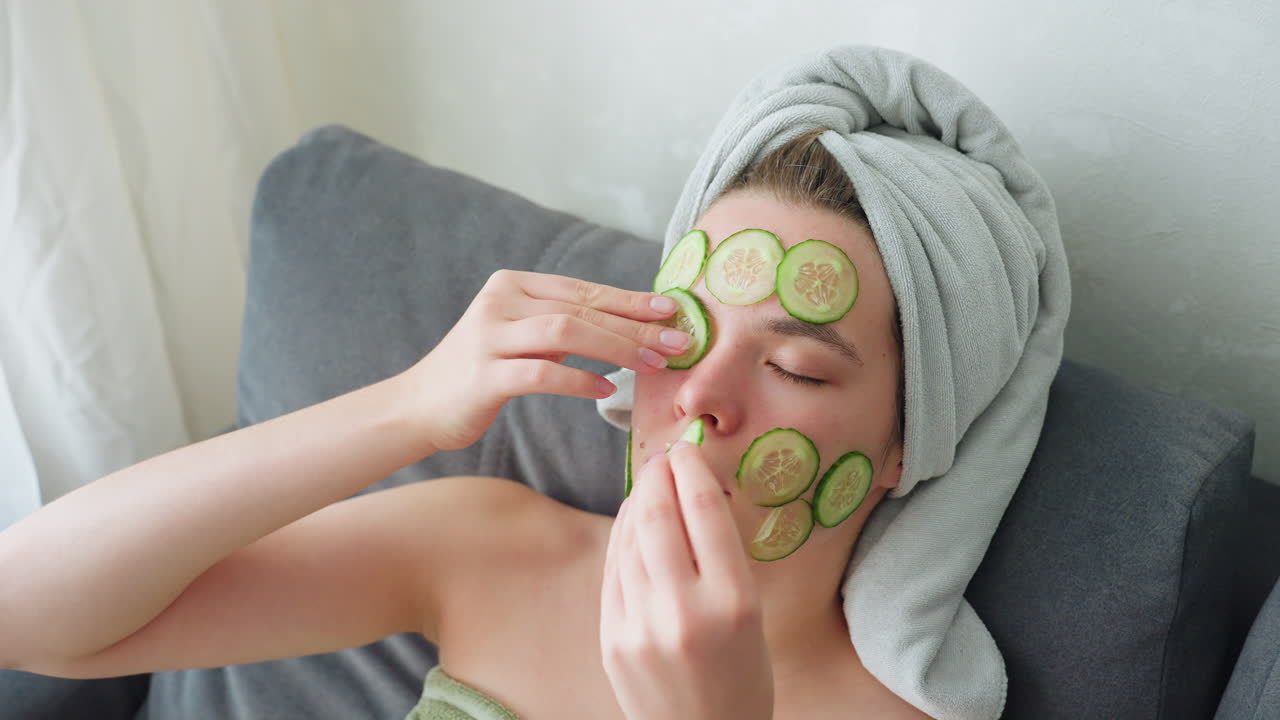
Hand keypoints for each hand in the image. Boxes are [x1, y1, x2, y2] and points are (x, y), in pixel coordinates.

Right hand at [405, 269, 686, 451]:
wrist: (418, 407)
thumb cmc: (481, 374)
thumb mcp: (521, 338)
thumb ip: (563, 324)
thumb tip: (630, 325)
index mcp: (512, 285)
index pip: (583, 289)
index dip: (629, 299)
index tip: (671, 310)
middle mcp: (500, 302)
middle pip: (580, 308)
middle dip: (634, 325)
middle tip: (676, 341)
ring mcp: (488, 337)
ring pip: (565, 332)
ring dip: (616, 347)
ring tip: (652, 364)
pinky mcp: (483, 376)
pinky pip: (542, 373)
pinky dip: (579, 380)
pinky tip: (606, 389)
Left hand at [600, 441, 773, 719]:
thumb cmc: (742, 677)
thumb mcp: (753, 616)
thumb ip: (720, 559)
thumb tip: (689, 493)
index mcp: (734, 602)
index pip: (704, 511)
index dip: (690, 470)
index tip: (686, 450)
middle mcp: (685, 611)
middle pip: (658, 518)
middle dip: (657, 477)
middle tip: (662, 458)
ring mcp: (641, 628)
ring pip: (630, 541)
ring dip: (637, 504)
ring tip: (648, 486)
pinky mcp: (612, 641)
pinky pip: (613, 573)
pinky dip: (621, 539)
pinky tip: (630, 523)